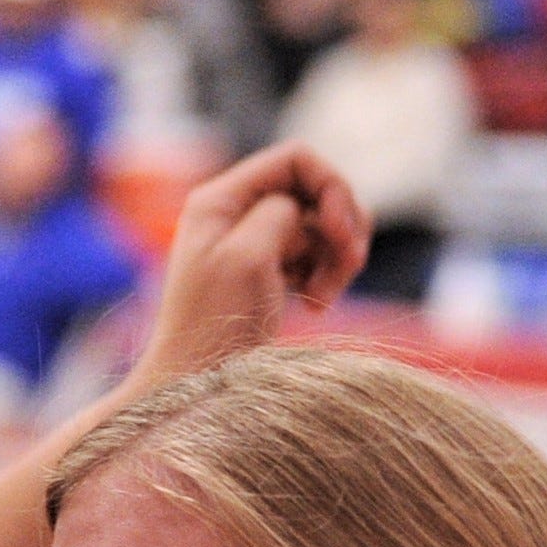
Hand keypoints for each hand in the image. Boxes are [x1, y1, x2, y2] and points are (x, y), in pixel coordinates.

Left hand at [134, 143, 370, 386]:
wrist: (197, 385)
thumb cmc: (215, 324)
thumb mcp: (248, 255)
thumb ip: (280, 213)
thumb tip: (304, 210)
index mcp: (222, 199)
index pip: (297, 160)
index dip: (331, 187)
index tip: (341, 234)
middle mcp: (236, 213)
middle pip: (315, 192)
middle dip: (341, 227)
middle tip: (349, 266)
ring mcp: (253, 244)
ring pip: (320, 228)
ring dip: (337, 258)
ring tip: (322, 297)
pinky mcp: (268, 275)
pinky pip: (314, 258)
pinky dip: (326, 277)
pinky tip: (314, 306)